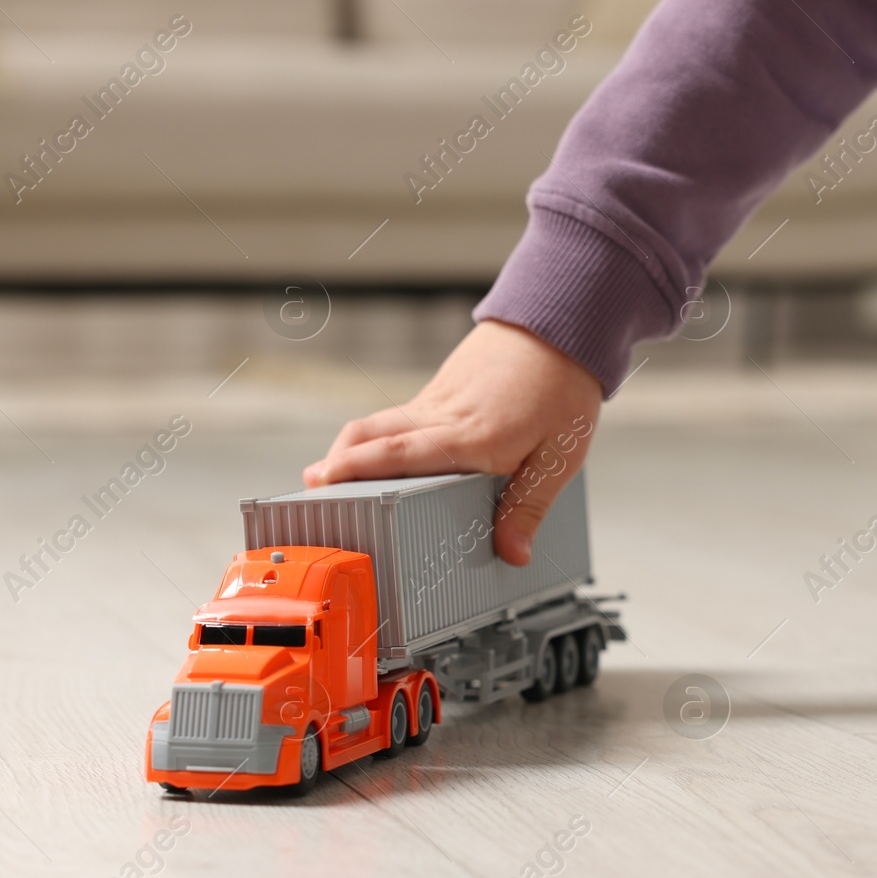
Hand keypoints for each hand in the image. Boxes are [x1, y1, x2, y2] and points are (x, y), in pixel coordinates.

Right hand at [304, 319, 601, 564]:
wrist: (562, 324)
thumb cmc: (563, 386)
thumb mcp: (559, 455)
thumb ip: (529, 505)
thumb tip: (513, 553)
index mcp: (469, 437)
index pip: (399, 454)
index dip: (356, 469)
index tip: (323, 483)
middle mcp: (443, 416)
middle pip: (372, 435)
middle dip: (337, 463)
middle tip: (313, 488)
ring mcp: (437, 399)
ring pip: (380, 423)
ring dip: (352, 448)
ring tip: (333, 476)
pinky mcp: (441, 391)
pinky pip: (399, 416)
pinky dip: (378, 438)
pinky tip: (380, 457)